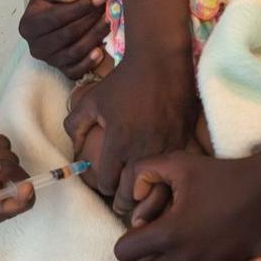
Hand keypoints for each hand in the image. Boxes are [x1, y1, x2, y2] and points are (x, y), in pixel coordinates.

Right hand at [19, 0, 109, 78]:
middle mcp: (36, 46)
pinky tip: (101, 49)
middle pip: (66, 35)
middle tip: (108, 8)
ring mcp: (49, 60)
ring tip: (108, 22)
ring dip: (94, 37)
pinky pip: (76, 70)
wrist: (55, 17)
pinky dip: (89, 62)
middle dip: (90, 20)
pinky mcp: (62, 71)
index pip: (55, 17)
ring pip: (74, 52)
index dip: (79, 8)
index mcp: (28, 26)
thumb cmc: (52, 2)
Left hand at [64, 56, 196, 206]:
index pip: (107, 184)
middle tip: (121, 197)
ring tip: (142, 193)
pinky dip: (170, 177)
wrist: (161, 62)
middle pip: (131, 194)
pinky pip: (177, 171)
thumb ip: (75, 127)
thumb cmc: (123, 81)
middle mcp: (143, 150)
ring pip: (157, 189)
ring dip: (148, 194)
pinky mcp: (186, 142)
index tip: (106, 182)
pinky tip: (164, 175)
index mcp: (118, 143)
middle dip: (123, 198)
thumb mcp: (91, 101)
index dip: (103, 186)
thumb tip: (74, 151)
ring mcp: (167, 148)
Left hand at [113, 151, 260, 260]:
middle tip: (137, 256)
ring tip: (184, 236)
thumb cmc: (218, 175)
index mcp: (170, 233)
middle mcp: (186, 259)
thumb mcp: (176, 163)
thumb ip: (142, 172)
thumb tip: (131, 198)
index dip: (123, 242)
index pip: (123, 252)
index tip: (137, 232)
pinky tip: (205, 242)